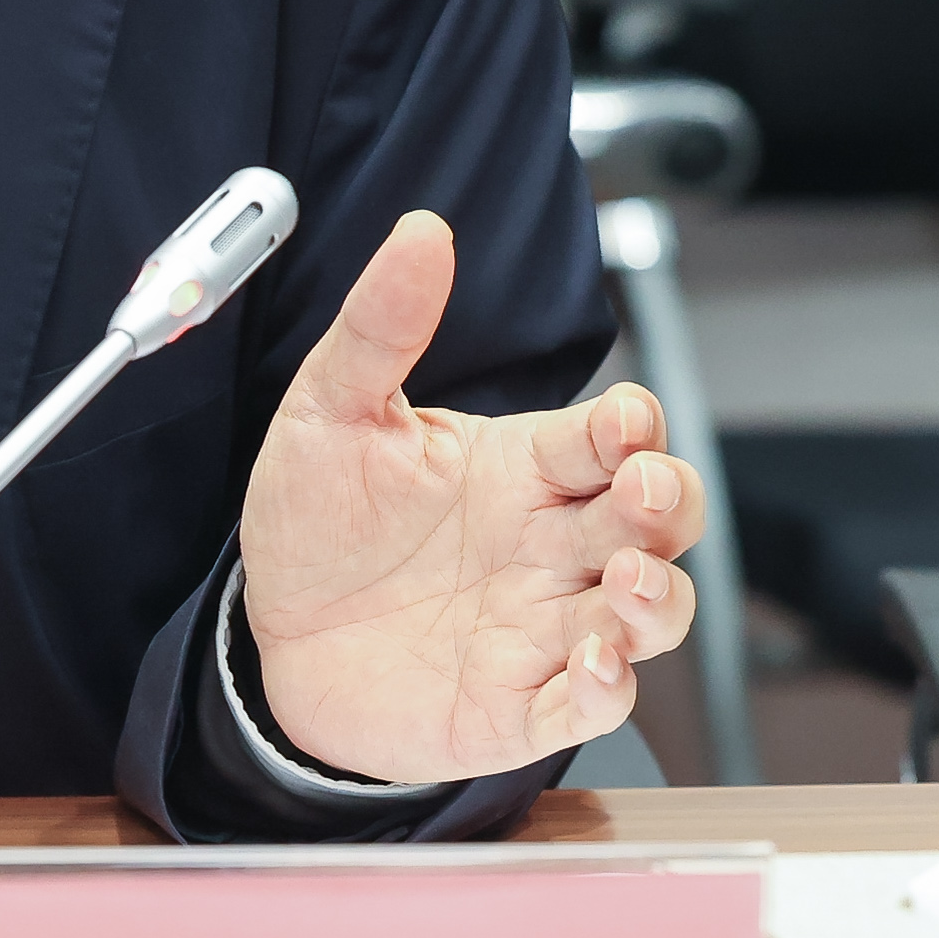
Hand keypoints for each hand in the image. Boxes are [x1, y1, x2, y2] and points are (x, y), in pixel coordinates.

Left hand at [237, 210, 708, 785]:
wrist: (268, 633)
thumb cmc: (316, 520)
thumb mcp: (330, 411)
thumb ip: (380, 326)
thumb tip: (420, 232)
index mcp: (521, 466)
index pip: (610, 434)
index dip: (632, 424)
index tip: (623, 420)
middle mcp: (549, 544)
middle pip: (658, 518)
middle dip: (670, 502)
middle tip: (640, 492)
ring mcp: (543, 626)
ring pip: (648, 614)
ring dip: (658, 600)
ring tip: (627, 581)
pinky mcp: (517, 705)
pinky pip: (590, 703)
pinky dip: (610, 689)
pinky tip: (595, 665)